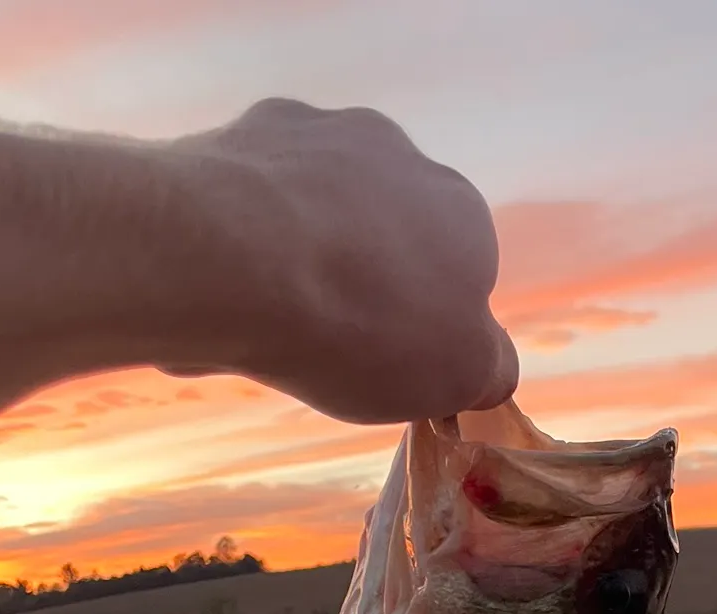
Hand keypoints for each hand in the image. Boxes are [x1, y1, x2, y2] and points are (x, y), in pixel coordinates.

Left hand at [166, 99, 518, 422]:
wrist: (226, 260)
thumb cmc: (362, 327)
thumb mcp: (459, 376)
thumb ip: (490, 368)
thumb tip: (493, 366)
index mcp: (462, 211)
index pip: (461, 272)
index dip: (428, 323)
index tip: (393, 361)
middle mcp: (397, 154)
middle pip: (389, 229)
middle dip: (366, 276)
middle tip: (331, 337)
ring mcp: (314, 134)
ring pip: (319, 204)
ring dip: (304, 249)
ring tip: (269, 311)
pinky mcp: (237, 135)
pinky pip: (252, 195)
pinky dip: (243, 233)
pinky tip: (223, 280)